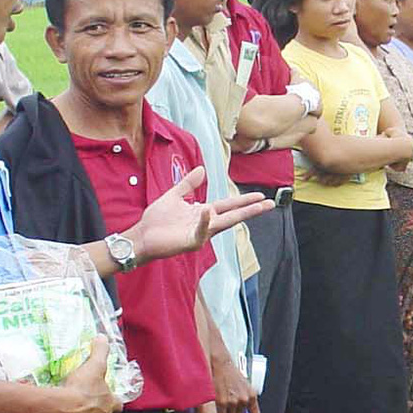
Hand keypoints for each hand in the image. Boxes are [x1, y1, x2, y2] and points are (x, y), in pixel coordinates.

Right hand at [44, 337, 123, 412]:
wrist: (60, 409)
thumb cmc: (80, 388)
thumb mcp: (93, 365)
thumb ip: (100, 351)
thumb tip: (103, 337)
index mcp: (109, 405)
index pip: (117, 404)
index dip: (113, 400)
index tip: (107, 397)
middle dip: (95, 411)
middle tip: (83, 402)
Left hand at [127, 168, 270, 262]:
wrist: (141, 236)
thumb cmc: (156, 220)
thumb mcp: (174, 196)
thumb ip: (188, 184)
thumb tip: (202, 169)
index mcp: (203, 213)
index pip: (228, 205)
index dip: (244, 200)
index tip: (260, 195)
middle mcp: (205, 224)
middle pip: (233, 215)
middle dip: (252, 209)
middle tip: (270, 203)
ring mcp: (200, 234)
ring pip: (224, 224)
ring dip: (241, 215)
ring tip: (257, 206)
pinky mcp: (190, 242)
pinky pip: (202, 232)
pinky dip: (205, 222)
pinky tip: (209, 211)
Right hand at [209, 354, 258, 412]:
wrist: (220, 363)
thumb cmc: (230, 373)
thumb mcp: (244, 385)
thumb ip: (245, 398)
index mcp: (251, 396)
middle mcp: (244, 400)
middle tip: (227, 408)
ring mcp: (233, 402)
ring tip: (221, 406)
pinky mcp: (221, 402)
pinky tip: (216, 407)